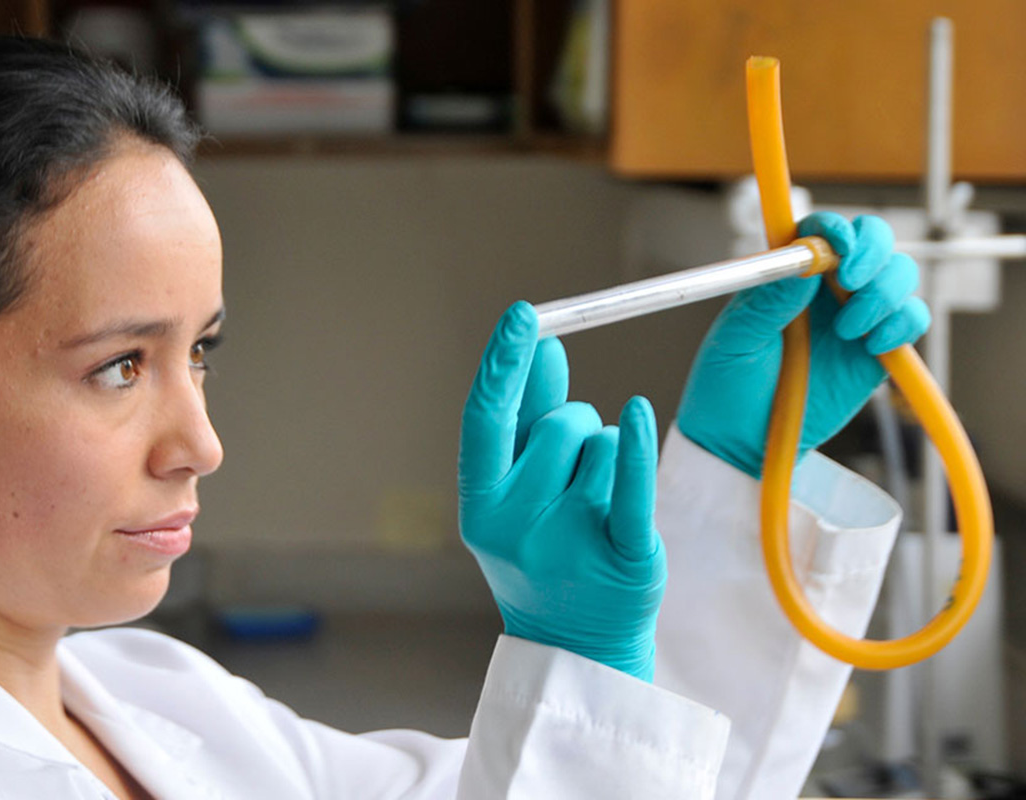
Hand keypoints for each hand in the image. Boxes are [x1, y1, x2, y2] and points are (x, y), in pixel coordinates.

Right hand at [458, 301, 665, 680]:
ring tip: (600, 501)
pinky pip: (632, 483)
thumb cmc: (544, 551)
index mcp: (479, 505)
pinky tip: (639, 414)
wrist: (576, 642)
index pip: (487, 418)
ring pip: (604, 444)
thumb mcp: (520, 490)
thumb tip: (544, 344)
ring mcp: (566, 544)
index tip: (525, 312)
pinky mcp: (621, 555)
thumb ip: (529, 417)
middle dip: (575, 426)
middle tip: (575, 466)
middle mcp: (514, 525)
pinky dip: (637, 445)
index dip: (503, 361)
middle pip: (559, 425)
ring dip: (612, 453)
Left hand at [677, 212, 931, 477]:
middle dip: (873, 253)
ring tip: (847, 330)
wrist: (742, 440)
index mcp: (788, 277)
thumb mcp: (734, 343)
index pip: (821, 231)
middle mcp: (826, 290)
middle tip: (850, 282)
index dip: (836, 228)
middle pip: (875, 242)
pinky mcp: (877, 351)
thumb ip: (764, 303)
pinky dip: (903, 324)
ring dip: (883, 294)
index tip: (838, 246)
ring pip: (899, 276)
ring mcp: (855, 317)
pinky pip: (912, 320)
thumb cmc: (726, 386)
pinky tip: (873, 346)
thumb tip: (800, 265)